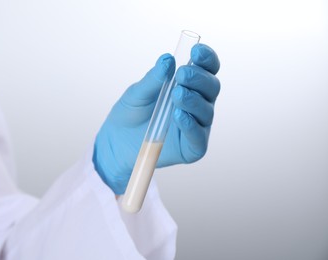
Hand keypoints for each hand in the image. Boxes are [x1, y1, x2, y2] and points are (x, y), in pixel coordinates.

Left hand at [93, 43, 220, 194]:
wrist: (116, 142)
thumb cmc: (130, 114)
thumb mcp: (138, 93)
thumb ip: (154, 78)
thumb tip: (168, 59)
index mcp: (188, 86)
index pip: (207, 69)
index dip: (207, 58)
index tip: (196, 50)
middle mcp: (197, 105)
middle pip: (212, 87)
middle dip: (199, 78)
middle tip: (182, 75)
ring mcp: (196, 126)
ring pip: (207, 111)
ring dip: (194, 100)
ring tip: (176, 94)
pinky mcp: (191, 148)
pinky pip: (198, 137)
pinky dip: (191, 125)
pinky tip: (179, 115)